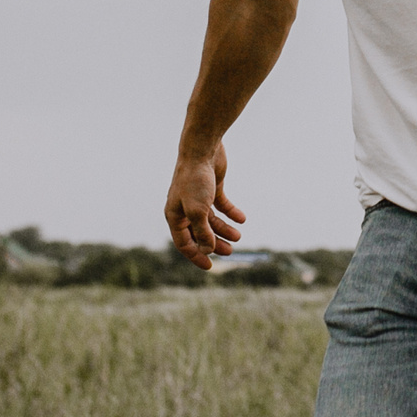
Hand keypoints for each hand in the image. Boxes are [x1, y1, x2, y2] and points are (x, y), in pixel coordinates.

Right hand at [165, 141, 245, 267]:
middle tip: (231, 251)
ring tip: (238, 236)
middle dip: (214, 243)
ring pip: (211, 221)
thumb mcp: (198, 210)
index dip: (196, 255)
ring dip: (224, 230)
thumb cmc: (194, 180)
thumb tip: (208, 250)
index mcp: (175, 215)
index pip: (184, 243)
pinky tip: (241, 219)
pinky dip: (231, 213)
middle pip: (199, 233)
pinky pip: (221, 206)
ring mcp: (198, 198)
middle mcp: (184, 208)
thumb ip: (203, 232)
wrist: (201, 150)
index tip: (211, 266)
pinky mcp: (211, 188)